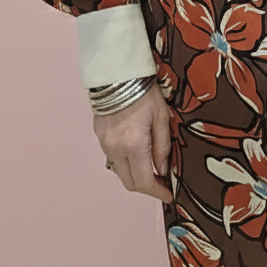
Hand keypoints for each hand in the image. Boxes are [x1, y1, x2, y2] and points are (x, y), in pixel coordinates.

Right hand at [92, 82, 172, 203]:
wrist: (116, 71)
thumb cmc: (143, 90)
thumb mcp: (162, 117)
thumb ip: (162, 147)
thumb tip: (164, 169)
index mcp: (134, 145)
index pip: (144, 182)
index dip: (157, 193)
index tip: (168, 195)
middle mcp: (115, 149)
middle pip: (129, 183)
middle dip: (146, 187)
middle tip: (161, 183)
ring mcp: (104, 143)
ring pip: (119, 171)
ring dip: (135, 174)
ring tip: (150, 166)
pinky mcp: (99, 135)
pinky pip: (112, 157)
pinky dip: (125, 161)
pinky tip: (136, 152)